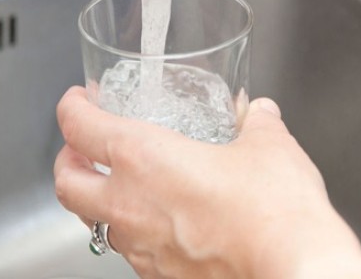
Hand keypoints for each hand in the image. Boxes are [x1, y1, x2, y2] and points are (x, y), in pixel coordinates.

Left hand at [54, 86, 360, 277]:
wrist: (294, 271)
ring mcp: (141, 248)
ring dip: (99, 201)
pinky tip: (161, 225)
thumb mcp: (269, 147)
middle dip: (67, 161)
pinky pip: (131, 252)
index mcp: (143, 158)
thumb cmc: (274, 212)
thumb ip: (258, 124)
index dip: (71, 108)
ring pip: (95, 223)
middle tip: (81, 149)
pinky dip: (134, 233)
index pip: (79, 126)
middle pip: (66, 184)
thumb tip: (259, 114)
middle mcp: (129, 204)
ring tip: (121, 188)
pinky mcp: (159, 277)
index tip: (78, 100)